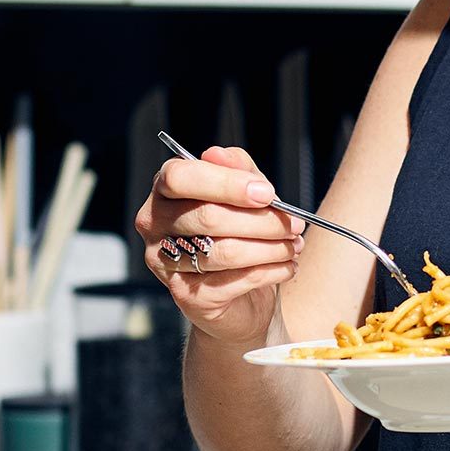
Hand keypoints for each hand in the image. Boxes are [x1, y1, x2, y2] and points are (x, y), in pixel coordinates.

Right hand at [134, 144, 305, 345]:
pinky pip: (234, 280)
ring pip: (224, 251)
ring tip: (294, 245)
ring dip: (270, 248)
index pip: (181, 178)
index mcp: (165, 190)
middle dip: (261, 221)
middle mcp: (154, 224)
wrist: (239, 296)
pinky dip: (270, 271)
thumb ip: (237, 170)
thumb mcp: (244, 194)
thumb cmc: (238, 235)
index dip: (226, 184)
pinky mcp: (186, 295)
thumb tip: (219, 154)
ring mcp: (165, 262)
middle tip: (295, 224)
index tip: (267, 193)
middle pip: (208, 217)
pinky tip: (287, 266)